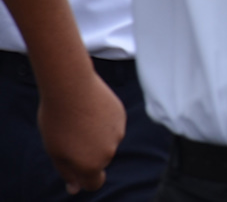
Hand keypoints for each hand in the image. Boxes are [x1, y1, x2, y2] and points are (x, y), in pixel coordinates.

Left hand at [37, 70, 123, 193]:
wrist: (70, 88)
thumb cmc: (57, 121)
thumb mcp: (55, 151)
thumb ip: (67, 172)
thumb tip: (75, 189)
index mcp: (90, 165)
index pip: (94, 183)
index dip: (84, 179)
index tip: (74, 166)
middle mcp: (108, 152)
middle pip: (99, 161)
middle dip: (88, 153)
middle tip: (70, 136)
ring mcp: (118, 132)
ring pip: (107, 141)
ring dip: (96, 136)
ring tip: (79, 120)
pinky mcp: (121, 115)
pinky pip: (112, 125)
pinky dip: (103, 121)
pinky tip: (89, 110)